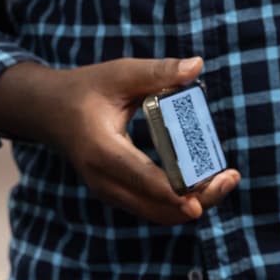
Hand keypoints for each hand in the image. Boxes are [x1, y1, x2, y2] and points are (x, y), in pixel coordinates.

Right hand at [0, 56, 240, 225]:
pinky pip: (151, 208)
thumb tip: (197, 65)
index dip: (175, 192)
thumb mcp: (119, 74)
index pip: (143, 179)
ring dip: (191, 203)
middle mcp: (103, 179)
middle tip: (228, 178)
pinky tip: (202, 182)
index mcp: (102, 150)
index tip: (203, 198)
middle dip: (197, 199)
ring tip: (223, 180)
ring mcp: (108, 191)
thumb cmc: (86, 89)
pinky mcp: (116, 194)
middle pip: (156, 207)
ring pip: (156, 214)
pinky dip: (178, 202)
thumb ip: (158, 72)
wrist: (50, 112)